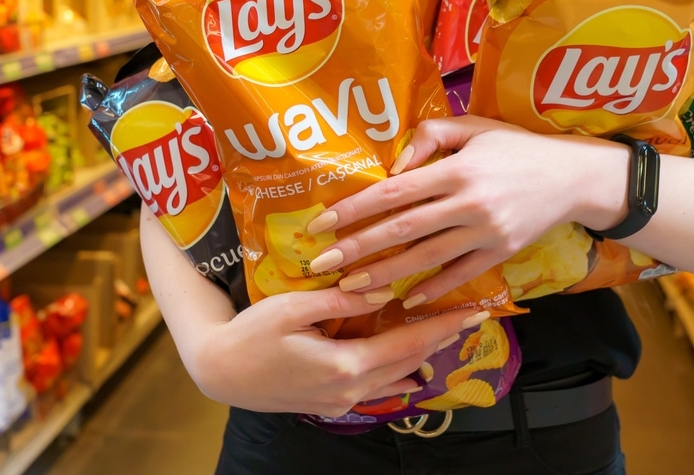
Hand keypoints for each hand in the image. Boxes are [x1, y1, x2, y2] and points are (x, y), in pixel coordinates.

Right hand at [190, 287, 488, 415]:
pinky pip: (376, 388)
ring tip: (447, 335)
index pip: (408, 343)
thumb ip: (341, 301)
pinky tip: (410, 366)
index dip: (443, 327)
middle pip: (408, 362)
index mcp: (345, 364)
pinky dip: (397, 373)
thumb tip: (385, 292)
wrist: (219, 372)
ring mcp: (340, 400)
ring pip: (395, 377)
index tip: (474, 313)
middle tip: (470, 319)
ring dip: (422, 356)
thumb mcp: (293, 307)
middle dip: (441, 339)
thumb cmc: (251, 334)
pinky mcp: (330, 402)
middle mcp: (349, 389)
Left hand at [305, 115, 630, 304]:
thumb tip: (393, 165)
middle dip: (358, 248)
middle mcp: (469, 203)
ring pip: (427, 258)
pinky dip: (433, 288)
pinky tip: (406, 298)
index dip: (354, 209)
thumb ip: (429, 137)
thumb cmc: (517, 146)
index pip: (394, 192)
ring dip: (386, 275)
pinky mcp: (501, 253)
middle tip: (322, 264)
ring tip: (351, 286)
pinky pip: (460, 275)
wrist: (572, 176)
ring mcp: (486, 233)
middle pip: (403, 230)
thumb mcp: (474, 127)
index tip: (322, 223)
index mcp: (457, 169)